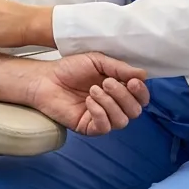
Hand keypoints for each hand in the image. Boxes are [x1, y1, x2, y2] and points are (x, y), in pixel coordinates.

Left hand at [30, 53, 149, 135]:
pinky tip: (89, 102)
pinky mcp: (89, 127)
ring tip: (93, 90)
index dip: (141, 92)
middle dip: (123, 96)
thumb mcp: (97, 61)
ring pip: (122, 121)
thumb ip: (119, 68)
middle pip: (135, 111)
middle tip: (106, 82)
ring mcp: (102, 118)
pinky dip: (100, 113)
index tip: (132, 81)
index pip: (141, 97)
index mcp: (119, 89)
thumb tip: (142, 74)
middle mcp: (113, 105)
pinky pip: (105, 127)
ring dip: (110, 103)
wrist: (46, 79)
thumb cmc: (70, 69)